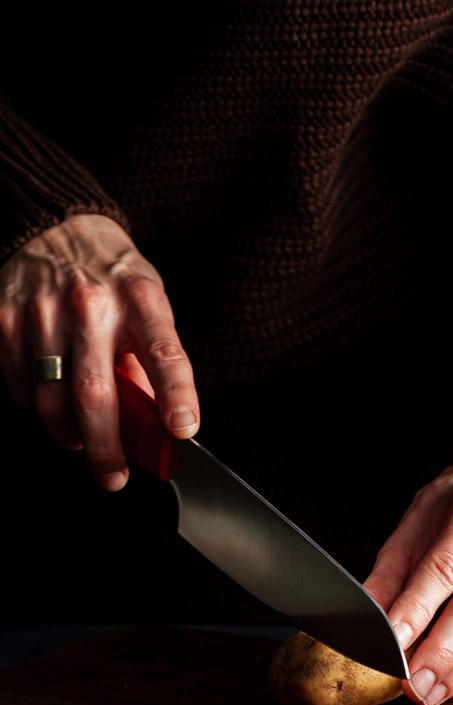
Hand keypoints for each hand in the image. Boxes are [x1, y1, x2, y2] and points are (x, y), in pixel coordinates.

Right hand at [0, 214, 199, 488]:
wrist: (57, 226)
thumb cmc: (113, 275)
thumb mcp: (149, 302)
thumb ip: (151, 358)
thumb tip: (155, 421)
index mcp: (141, 299)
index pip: (165, 352)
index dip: (176, 395)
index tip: (182, 430)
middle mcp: (92, 305)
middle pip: (97, 394)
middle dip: (107, 449)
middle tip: (115, 478)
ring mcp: (45, 313)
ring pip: (52, 400)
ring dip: (68, 435)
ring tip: (81, 442)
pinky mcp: (7, 320)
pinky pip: (20, 386)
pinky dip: (35, 405)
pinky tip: (49, 397)